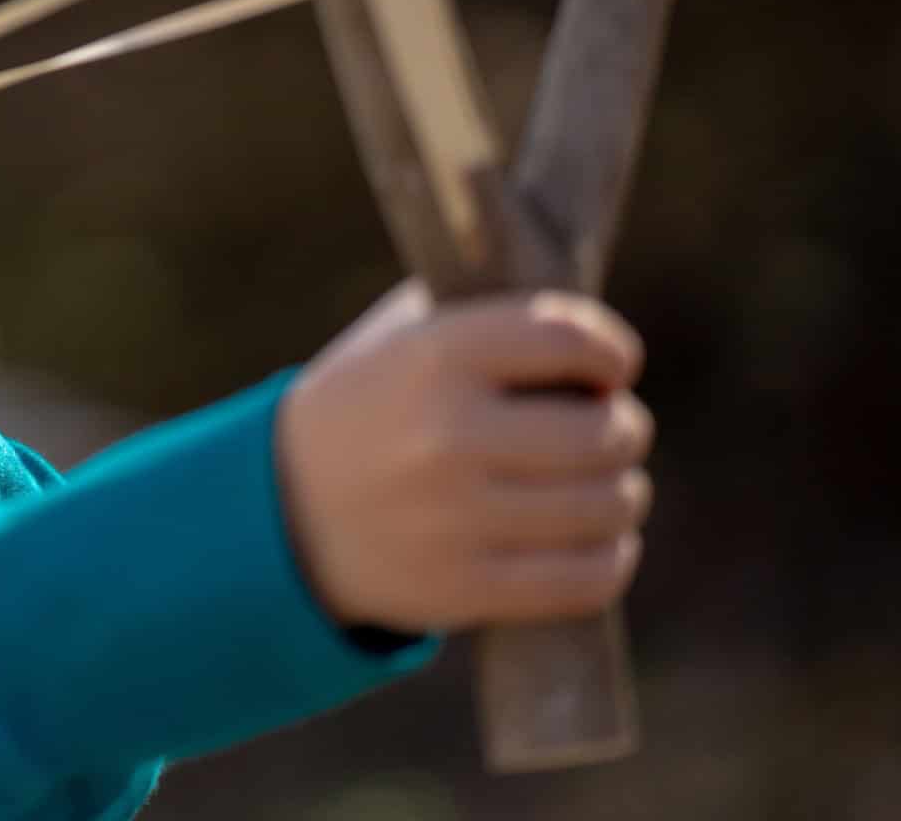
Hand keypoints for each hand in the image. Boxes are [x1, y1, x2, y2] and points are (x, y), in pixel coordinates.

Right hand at [275, 281, 655, 633]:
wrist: (280, 508)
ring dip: (621, 493)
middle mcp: (445, 434)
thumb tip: (594, 330)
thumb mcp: (399, 337)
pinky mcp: (463, 587)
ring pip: (609, 505)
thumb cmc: (366, 408)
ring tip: (599, 485)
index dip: (610, 351)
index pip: (569, 339)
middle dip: (620, 428)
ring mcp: (455, 518)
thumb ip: (487, 314)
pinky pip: (589, 578)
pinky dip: (611, 557)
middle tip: (601, 430)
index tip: (611, 366)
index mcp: (432, 356)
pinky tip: (597, 539)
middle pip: (606, 431)